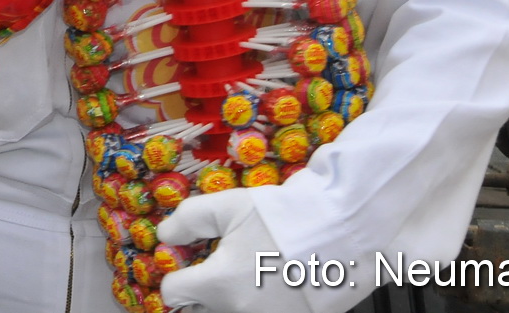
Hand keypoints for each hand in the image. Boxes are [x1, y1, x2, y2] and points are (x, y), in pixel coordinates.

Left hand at [157, 187, 312, 312]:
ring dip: (228, 300)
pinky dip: (257, 304)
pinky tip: (270, 285)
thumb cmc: (282, 217)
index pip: (172, 293)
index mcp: (218, 286)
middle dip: (200, 293)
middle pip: (199, 311)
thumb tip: (165, 236)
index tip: (188, 261)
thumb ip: (189, 219)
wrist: (343, 233)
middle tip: (217, 268)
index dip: (176, 273)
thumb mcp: (230, 206)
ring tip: (248, 275)